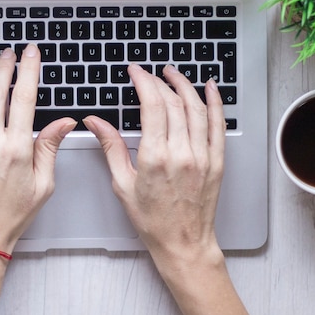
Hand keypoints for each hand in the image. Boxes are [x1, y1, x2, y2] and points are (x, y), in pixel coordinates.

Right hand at [84, 64, 225, 261]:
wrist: (183, 242)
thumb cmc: (152, 220)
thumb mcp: (123, 184)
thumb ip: (111, 147)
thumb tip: (95, 122)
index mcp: (155, 157)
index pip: (152, 105)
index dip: (143, 81)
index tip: (136, 72)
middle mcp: (182, 153)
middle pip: (173, 102)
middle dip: (160, 81)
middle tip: (149, 74)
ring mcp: (203, 156)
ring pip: (197, 108)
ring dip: (185, 85)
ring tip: (173, 73)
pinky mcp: (217, 161)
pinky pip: (219, 124)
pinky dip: (215, 102)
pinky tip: (210, 88)